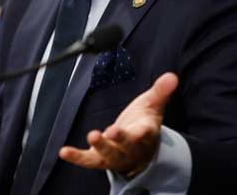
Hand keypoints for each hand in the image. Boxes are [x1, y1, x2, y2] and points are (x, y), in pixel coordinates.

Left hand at [59, 73, 177, 176]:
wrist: (139, 149)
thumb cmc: (144, 122)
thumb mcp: (152, 105)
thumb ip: (161, 91)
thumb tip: (172, 76)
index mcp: (146, 134)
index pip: (146, 134)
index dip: (143, 132)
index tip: (142, 129)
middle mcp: (132, 148)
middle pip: (126, 146)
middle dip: (119, 139)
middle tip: (112, 131)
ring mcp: (116, 156)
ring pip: (109, 155)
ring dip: (101, 147)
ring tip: (92, 135)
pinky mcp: (100, 159)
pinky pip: (89, 160)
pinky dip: (77, 157)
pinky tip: (64, 151)